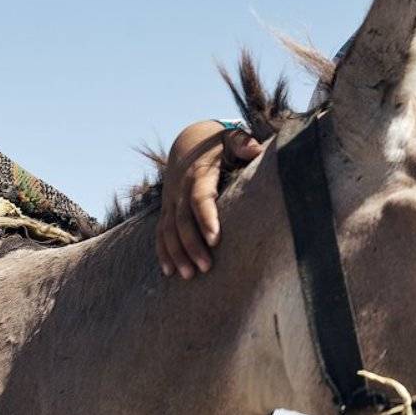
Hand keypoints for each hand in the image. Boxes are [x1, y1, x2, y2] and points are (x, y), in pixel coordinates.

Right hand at [154, 121, 263, 278]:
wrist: (189, 142)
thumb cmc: (219, 144)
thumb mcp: (231, 138)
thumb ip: (243, 142)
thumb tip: (255, 148)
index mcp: (199, 174)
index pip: (200, 198)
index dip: (206, 217)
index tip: (215, 239)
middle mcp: (180, 189)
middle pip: (182, 220)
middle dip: (192, 245)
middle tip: (206, 267)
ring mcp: (171, 200)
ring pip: (168, 230)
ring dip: (177, 253)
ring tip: (189, 276)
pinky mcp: (166, 209)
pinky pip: (160, 232)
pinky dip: (163, 252)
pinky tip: (170, 272)